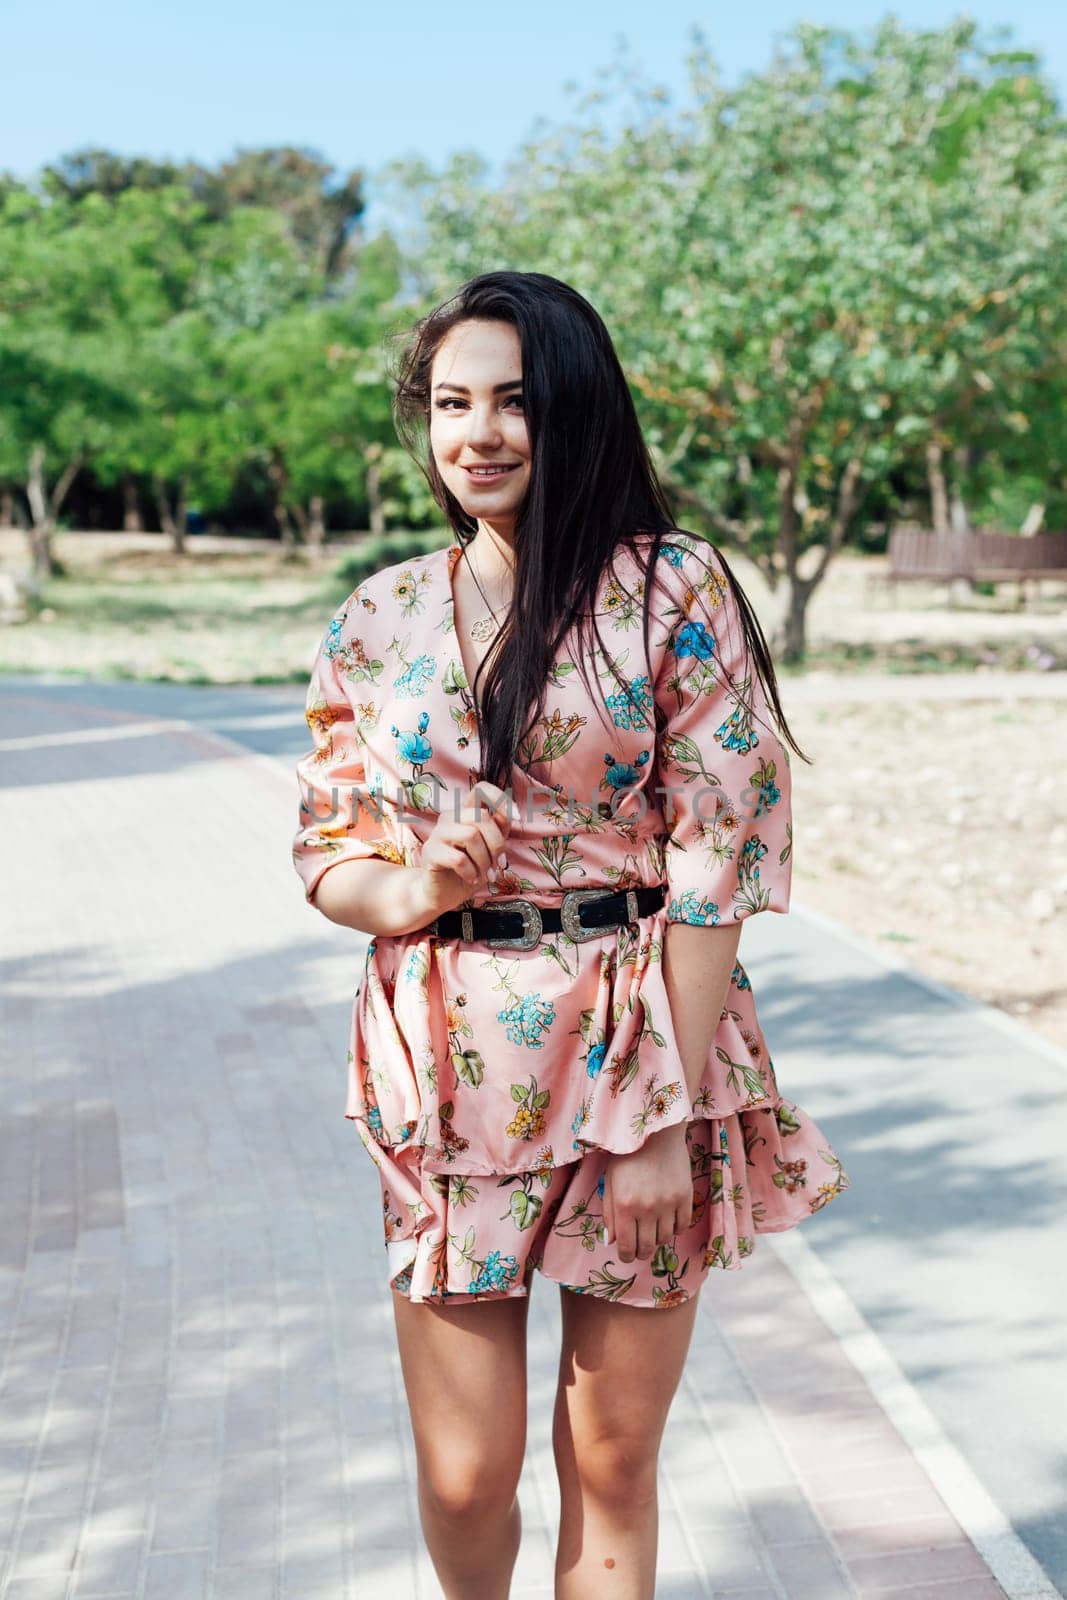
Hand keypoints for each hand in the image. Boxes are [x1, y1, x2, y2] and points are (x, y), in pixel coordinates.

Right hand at [414, 780, 512, 917]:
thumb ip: (499, 829)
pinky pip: (458, 858)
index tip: (518, 818)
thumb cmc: (470, 869)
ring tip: (484, 874)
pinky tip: (471, 879)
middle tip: (498, 865)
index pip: (481, 789)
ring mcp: (438, 833)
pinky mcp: (430, 852)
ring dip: (484, 860)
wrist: (444, 894)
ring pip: (471, 835)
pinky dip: (471, 872)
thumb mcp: (491, 848)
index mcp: (467, 813)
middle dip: (497, 844)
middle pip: (482, 816)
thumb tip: (513, 815)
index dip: (501, 799)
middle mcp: (451, 817)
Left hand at [601, 1122, 692, 1263]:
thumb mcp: (610, 1182)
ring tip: (652, 1228)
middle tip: (639, 1246)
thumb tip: (610, 1242)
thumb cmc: (627, 1155)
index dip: (626, 1256)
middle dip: (641, 1252)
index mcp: (624, 1205)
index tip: (626, 1254)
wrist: (655, 1130)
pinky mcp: (685, 1196)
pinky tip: (667, 1219)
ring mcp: (668, 1203)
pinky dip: (675, 1229)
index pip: (626, 1247)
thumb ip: (609, 1214)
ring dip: (657, 1239)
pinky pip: (682, 1226)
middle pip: (647, 1248)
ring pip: (665, 1239)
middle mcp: (647, 1208)